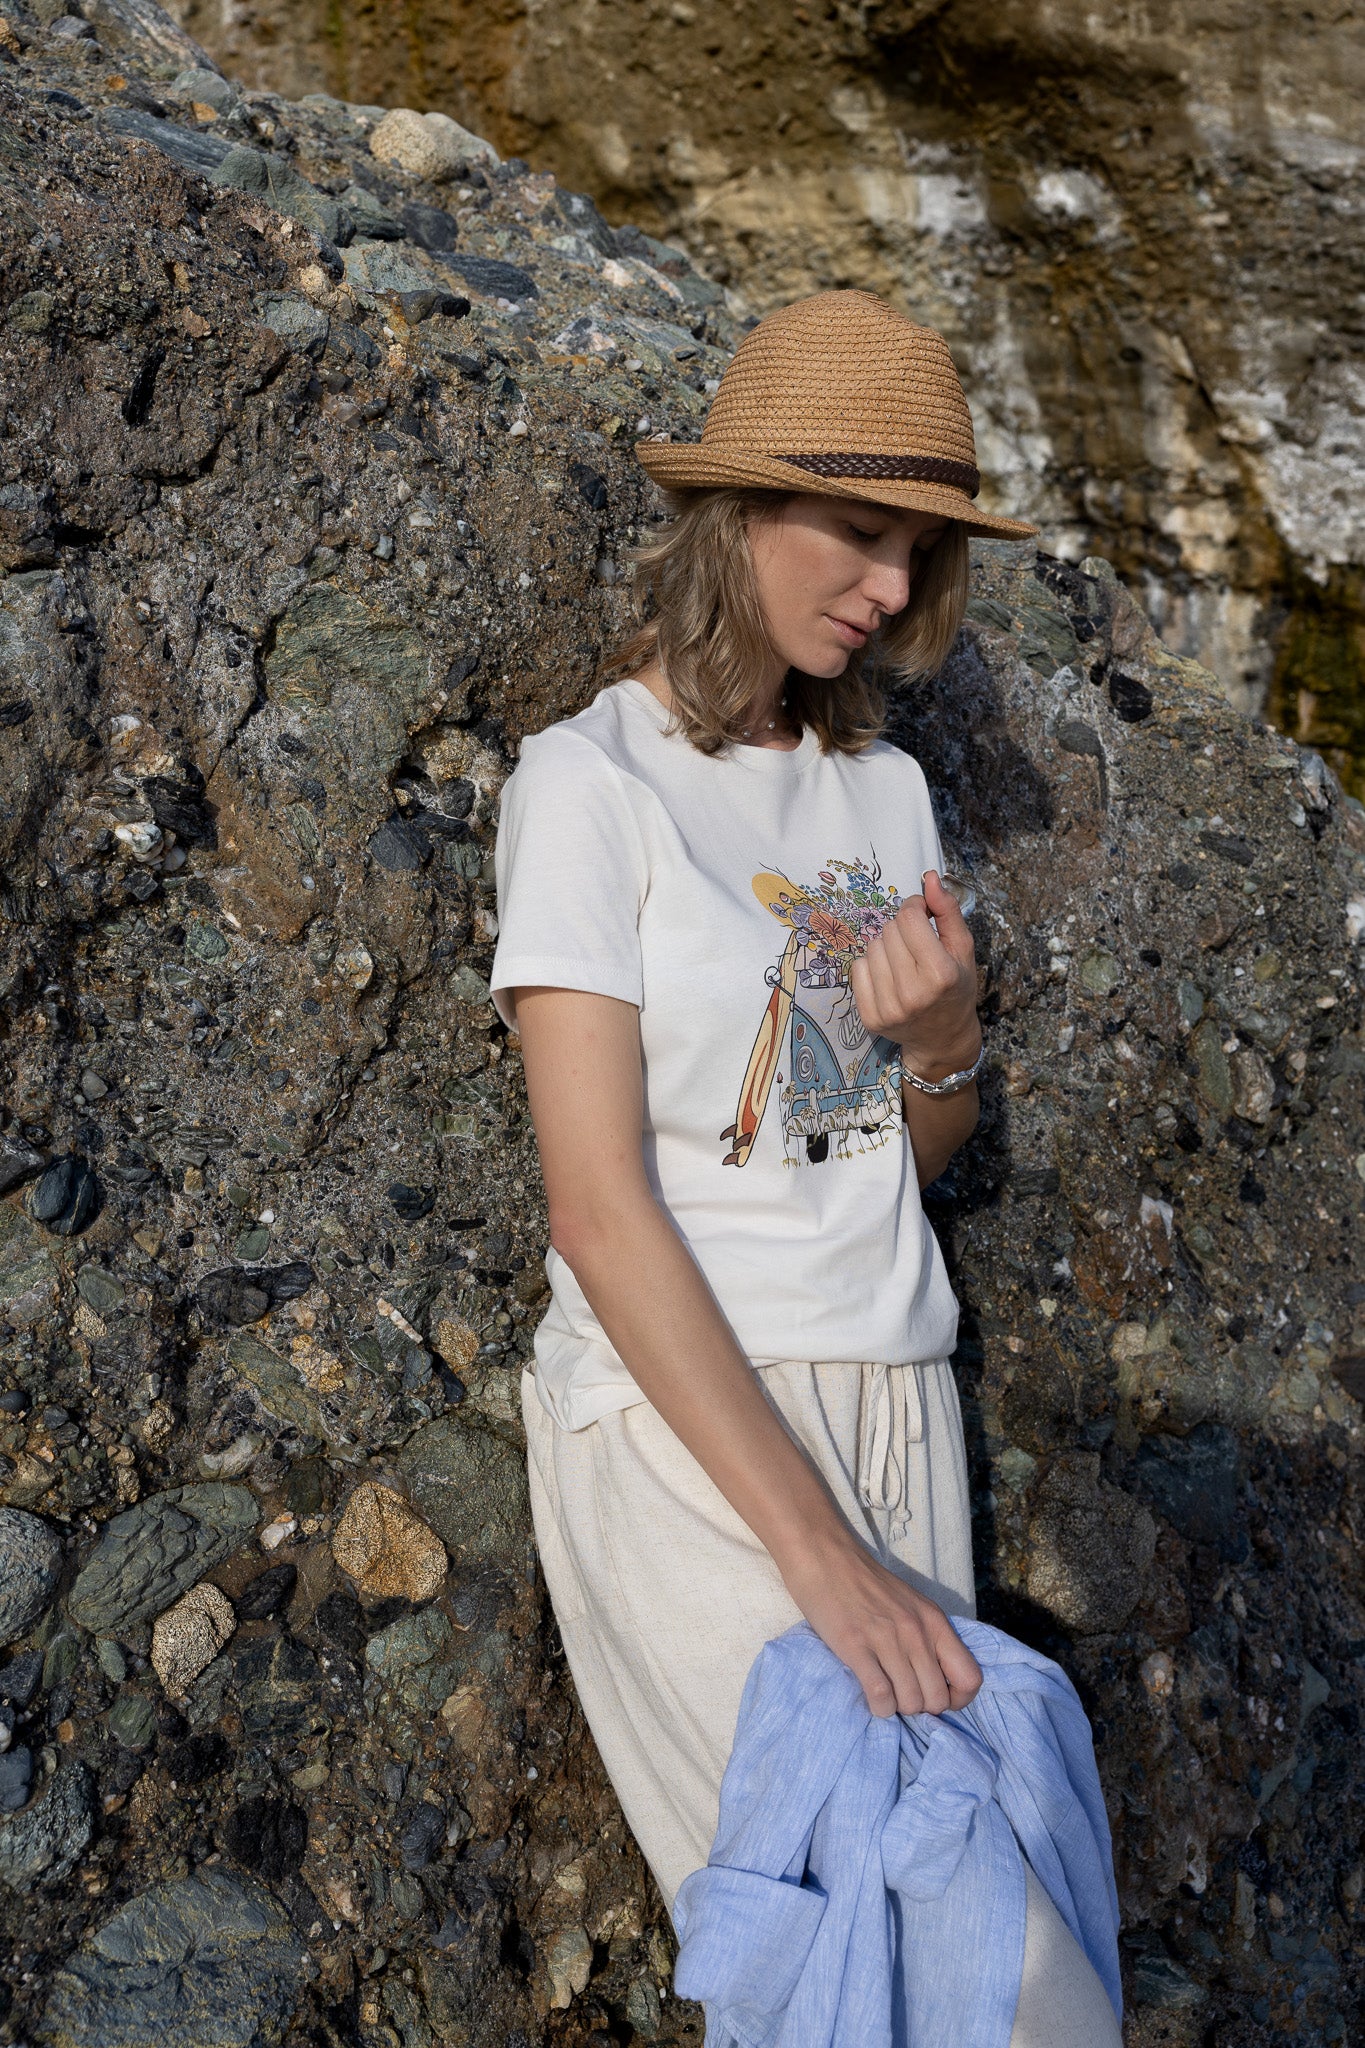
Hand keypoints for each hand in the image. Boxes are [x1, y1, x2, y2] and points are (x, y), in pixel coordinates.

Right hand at [780, 1526, 982, 1718]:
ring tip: (886, 1692)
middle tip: (904, 1693)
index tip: (938, 1697)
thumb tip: (937, 1680)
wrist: (826, 1558)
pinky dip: (879, 1707)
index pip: (970, 1678)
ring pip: (910, 1703)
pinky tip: (871, 1696)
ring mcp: (887, 1640)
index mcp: (935, 1622)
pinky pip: (881, 1697)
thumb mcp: (911, 1604)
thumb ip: (928, 1637)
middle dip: (921, 1707)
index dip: (958, 1700)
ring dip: (898, 1707)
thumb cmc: (867, 1584)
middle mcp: (917, 1632)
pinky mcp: (856, 1647)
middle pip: (937, 1700)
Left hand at [850, 869, 980, 1079]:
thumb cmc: (956, 988)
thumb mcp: (962, 949)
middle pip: (889, 930)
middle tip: (915, 945)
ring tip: (903, 963)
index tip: (922, 914)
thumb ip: (947, 911)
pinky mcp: (869, 1017)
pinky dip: (871, 966)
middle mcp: (913, 993)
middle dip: (902, 929)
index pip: (910, 918)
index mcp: (940, 974)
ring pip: (872, 947)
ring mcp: (888, 1007)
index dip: (915, 907)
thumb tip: (929, 877)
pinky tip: (889, 977)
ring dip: (886, 947)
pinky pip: (857, 968)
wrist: (942, 1038)